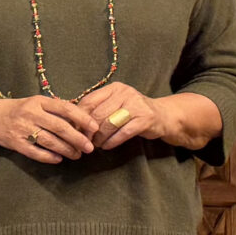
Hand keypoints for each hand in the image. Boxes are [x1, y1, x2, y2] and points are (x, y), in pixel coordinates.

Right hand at [0, 94, 97, 162]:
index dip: (82, 118)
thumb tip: (82, 121)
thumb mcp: (37, 103)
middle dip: (77, 138)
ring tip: (76, 155)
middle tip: (89, 147)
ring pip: (50, 141)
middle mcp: (31, 114)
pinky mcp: (16, 143)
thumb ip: (56, 109)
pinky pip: (36, 152)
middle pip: (60, 127)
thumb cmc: (20, 110)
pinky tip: (59, 159)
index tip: (94, 128)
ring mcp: (22, 129)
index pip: (65, 108)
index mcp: (39, 102)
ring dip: (66, 150)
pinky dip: (50, 157)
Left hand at [76, 83, 221, 151]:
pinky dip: (112, 141)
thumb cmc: (132, 112)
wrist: (163, 116)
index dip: (79, 117)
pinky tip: (107, 146)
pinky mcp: (145, 119)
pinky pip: (123, 133)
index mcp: (114, 88)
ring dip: (99, 138)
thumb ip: (97, 109)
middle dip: (88, 131)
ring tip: (95, 145)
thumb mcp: (115, 104)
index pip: (89, 101)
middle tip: (84, 141)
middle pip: (98, 114)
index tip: (74, 130)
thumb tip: (72, 122)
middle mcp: (125, 93)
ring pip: (109, 124)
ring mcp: (137, 105)